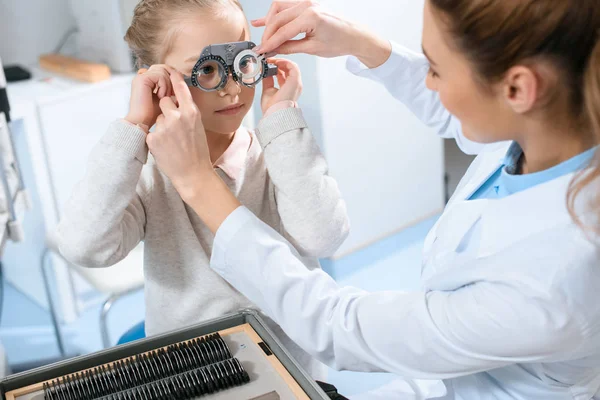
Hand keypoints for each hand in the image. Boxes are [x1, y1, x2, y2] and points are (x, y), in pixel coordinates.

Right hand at [125, 65, 174, 128]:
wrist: (142, 122)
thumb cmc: (153, 114)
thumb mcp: (166, 97)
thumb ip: (170, 87)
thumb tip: (181, 77)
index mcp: (149, 79)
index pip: (165, 70)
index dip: (174, 79)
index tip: (174, 94)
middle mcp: (144, 75)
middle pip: (165, 68)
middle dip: (172, 81)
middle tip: (170, 95)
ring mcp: (142, 76)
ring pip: (164, 71)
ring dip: (168, 85)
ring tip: (164, 97)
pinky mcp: (141, 79)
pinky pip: (160, 76)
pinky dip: (164, 86)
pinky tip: (160, 96)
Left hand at [146, 70, 211, 199]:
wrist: (193, 174)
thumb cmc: (198, 151)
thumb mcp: (198, 127)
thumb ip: (188, 112)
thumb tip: (178, 100)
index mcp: (191, 113)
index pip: (180, 88)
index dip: (174, 78)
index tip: (169, 71)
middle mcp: (177, 117)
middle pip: (165, 102)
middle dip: (167, 110)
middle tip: (175, 127)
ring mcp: (164, 127)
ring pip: (158, 118)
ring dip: (162, 126)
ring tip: (172, 142)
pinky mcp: (153, 137)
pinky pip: (152, 131)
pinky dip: (157, 139)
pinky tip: (166, 148)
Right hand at [252, 0, 390, 66]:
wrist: (354, 36)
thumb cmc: (340, 42)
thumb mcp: (312, 48)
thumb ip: (290, 47)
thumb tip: (273, 49)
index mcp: (311, 17)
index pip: (283, 31)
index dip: (270, 42)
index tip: (261, 51)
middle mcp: (308, 6)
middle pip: (278, 18)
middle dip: (268, 34)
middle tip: (263, 47)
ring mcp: (307, 2)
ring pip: (279, 9)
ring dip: (269, 22)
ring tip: (264, 36)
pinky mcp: (307, 4)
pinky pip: (286, 7)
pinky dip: (275, 15)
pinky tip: (263, 21)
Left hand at [261, 58, 302, 113]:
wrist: (274, 114)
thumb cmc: (271, 108)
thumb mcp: (268, 90)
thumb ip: (268, 80)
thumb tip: (265, 71)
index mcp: (288, 89)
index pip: (285, 74)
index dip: (277, 67)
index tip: (268, 63)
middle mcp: (294, 86)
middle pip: (289, 69)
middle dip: (279, 62)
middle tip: (268, 59)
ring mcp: (296, 83)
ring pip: (292, 66)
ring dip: (281, 61)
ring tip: (271, 59)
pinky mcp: (295, 81)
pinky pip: (292, 66)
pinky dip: (284, 62)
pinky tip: (276, 61)